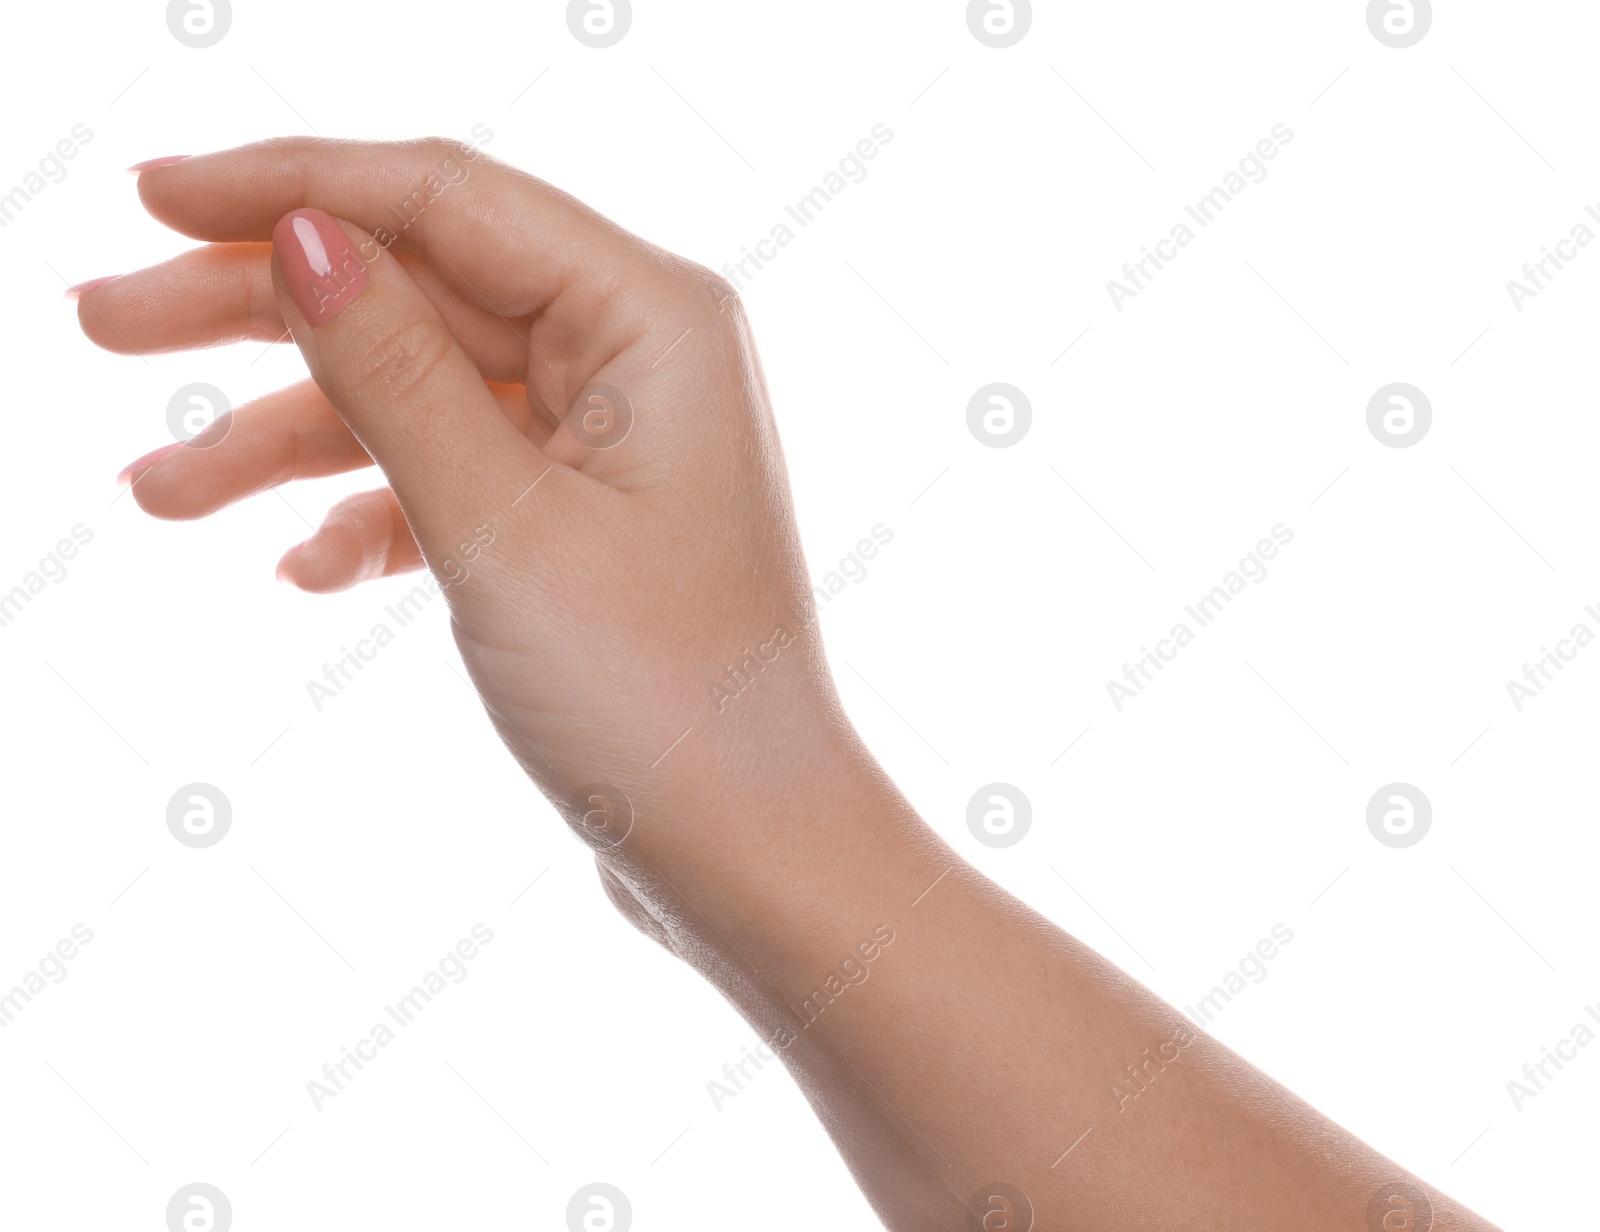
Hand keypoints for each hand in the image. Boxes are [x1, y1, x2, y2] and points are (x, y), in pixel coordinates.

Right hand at [82, 138, 847, 897]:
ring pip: (421, 394)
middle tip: (105, 328)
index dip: (288, 185)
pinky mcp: (585, 520)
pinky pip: (453, 479)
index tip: (150, 200)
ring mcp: (611, 442)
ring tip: (157, 494)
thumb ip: (393, 372)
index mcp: (651, 318)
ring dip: (287, 438)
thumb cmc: (659, 701)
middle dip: (259, 315)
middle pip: (418, 290)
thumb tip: (301, 235)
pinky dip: (370, 512)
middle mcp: (639, 358)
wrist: (748, 852)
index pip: (443, 199)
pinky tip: (301, 569)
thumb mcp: (500, 528)